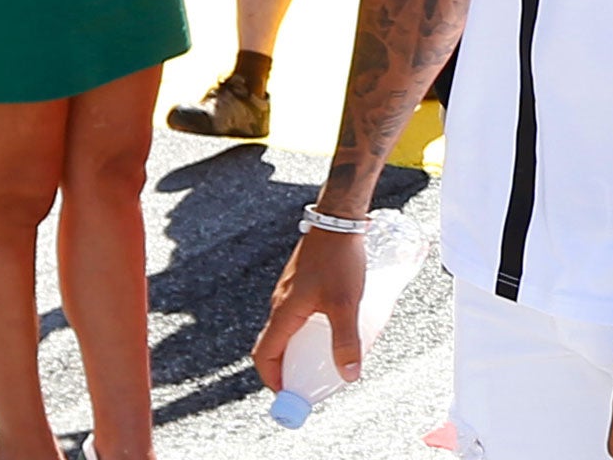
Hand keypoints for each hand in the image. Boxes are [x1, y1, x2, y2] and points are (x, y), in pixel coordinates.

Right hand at [252, 224, 366, 392]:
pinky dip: (309, 327)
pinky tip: (333, 324)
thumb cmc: (339, 259)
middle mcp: (281, 302)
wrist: (338, 218)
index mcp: (283, 312)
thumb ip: (347, 341)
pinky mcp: (302, 280)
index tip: (290, 395)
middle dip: (290, 366)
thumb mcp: (346, 304)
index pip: (264, 355)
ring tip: (325, 354)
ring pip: (288, 327)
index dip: (273, 380)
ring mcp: (290, 290)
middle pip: (276, 344)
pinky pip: (299, 312)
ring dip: (301, 346)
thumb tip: (348, 376)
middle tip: (312, 379)